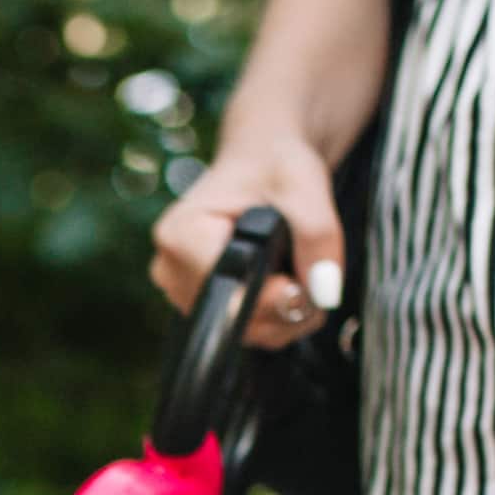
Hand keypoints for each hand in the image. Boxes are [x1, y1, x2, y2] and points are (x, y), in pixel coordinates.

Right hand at [151, 148, 347, 350]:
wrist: (264, 162)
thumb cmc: (275, 165)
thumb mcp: (304, 187)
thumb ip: (317, 237)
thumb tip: (323, 293)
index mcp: (180, 235)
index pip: (228, 293)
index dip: (274, 292)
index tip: (299, 270)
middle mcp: (171, 269)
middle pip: (238, 320)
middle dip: (287, 303)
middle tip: (309, 263)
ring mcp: (183, 291)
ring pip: (249, 332)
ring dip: (289, 312)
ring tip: (300, 267)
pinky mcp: (203, 305)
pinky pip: (251, 330)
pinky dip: (280, 315)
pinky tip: (287, 279)